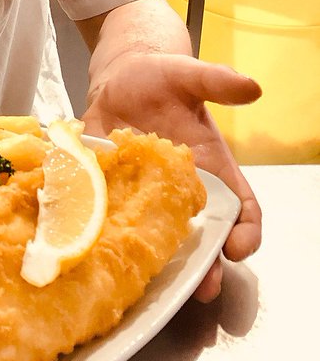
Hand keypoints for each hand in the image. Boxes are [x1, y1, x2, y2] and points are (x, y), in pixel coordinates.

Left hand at [82, 52, 261, 302]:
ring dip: (164, 264)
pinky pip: (116, 223)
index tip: (240, 246)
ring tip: (162, 286)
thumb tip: (251, 87)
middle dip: (207, 263)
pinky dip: (114, 241)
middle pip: (203, 236)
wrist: (119, 78)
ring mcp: (146, 196)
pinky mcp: (112, 194)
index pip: (240, 207)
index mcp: (211, 167)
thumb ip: (217, 81)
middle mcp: (182, 189)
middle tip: (205, 285)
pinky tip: (109, 256)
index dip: (247, 230)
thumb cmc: (160, 78)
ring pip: (160, 238)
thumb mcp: (188, 75)